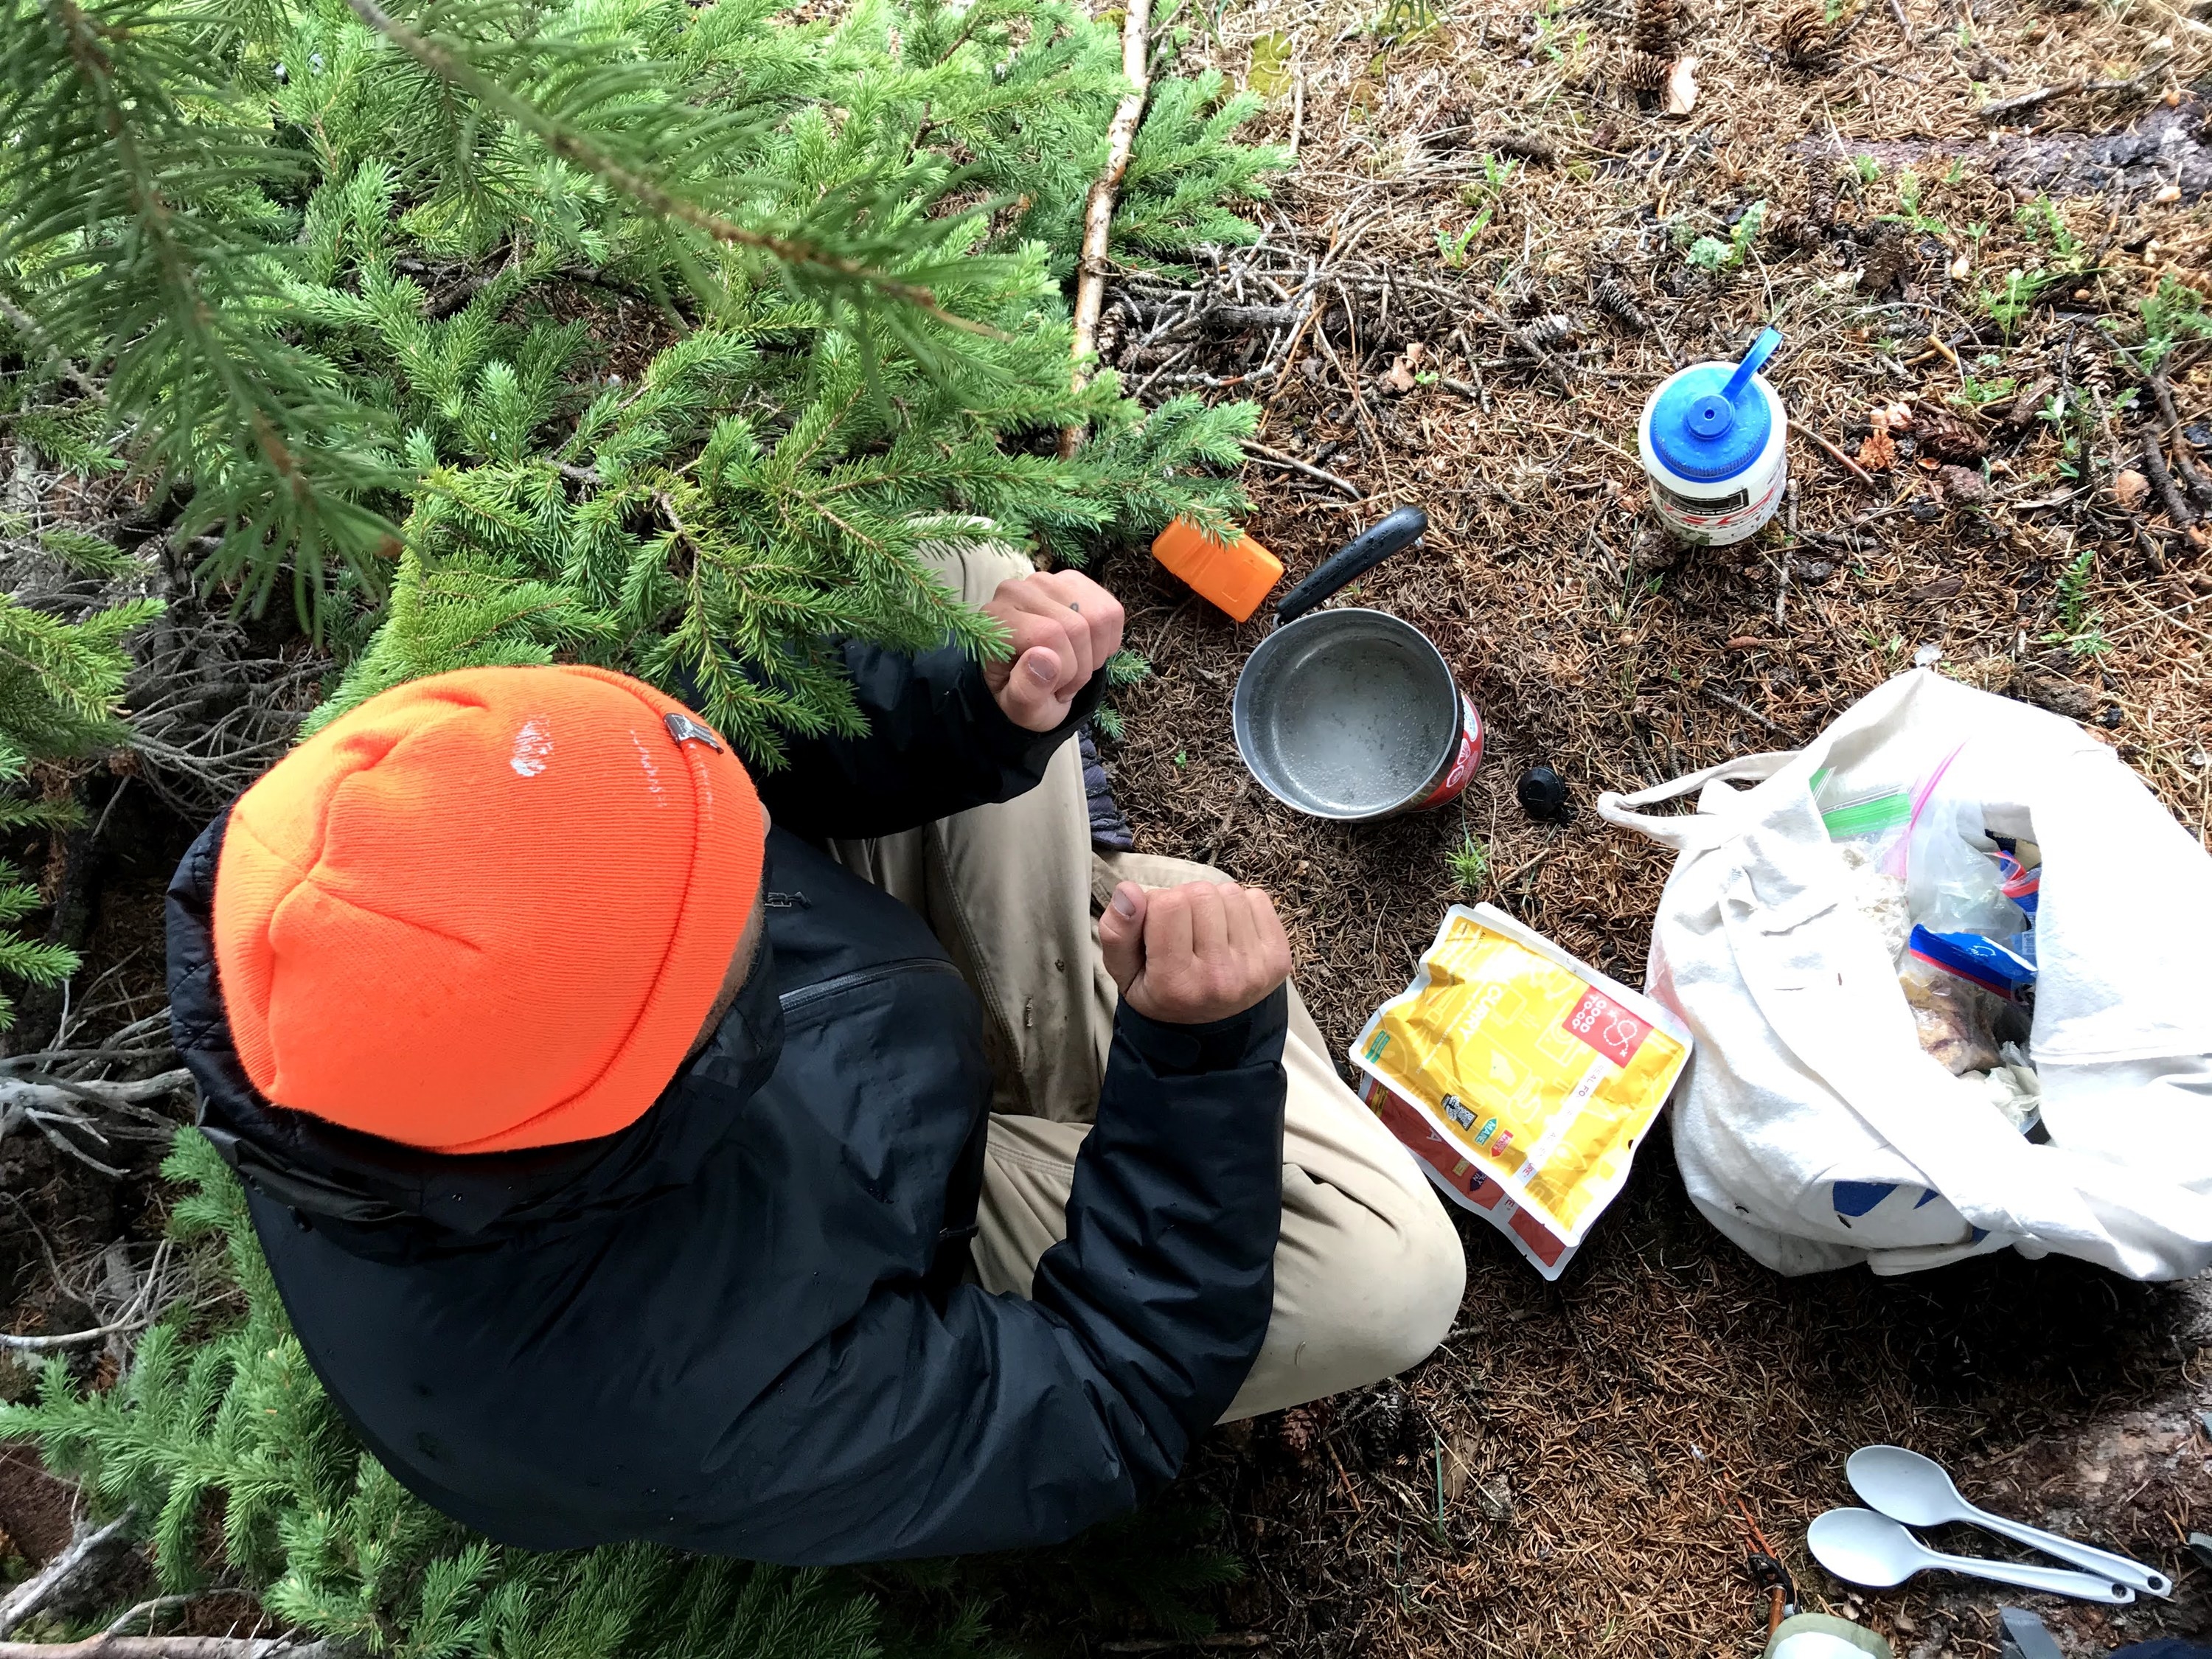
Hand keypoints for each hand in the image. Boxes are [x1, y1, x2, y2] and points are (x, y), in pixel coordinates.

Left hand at [979, 570, 1125, 731]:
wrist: (1034, 684)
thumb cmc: (1024, 696)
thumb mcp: (1019, 709)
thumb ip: (1026, 691)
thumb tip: (1046, 658)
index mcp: (996, 619)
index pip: (1049, 633)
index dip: (1064, 669)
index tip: (1054, 689)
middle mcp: (1018, 591)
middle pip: (1077, 626)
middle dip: (1081, 668)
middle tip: (1065, 684)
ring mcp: (1048, 582)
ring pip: (1098, 617)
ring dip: (1096, 655)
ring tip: (1076, 669)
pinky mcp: (1075, 582)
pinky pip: (1112, 611)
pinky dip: (1108, 642)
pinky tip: (1088, 652)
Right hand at [1098, 880, 1292, 1025]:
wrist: (1208, 1027)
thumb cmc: (1161, 992)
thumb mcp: (1124, 972)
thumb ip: (1116, 932)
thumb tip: (1128, 891)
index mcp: (1176, 983)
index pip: (1168, 904)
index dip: (1156, 905)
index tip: (1157, 929)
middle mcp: (1218, 979)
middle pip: (1200, 894)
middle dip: (1186, 902)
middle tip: (1183, 931)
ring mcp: (1254, 969)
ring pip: (1229, 893)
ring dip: (1213, 904)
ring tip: (1206, 932)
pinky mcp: (1279, 958)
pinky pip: (1258, 898)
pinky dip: (1240, 907)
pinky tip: (1230, 933)